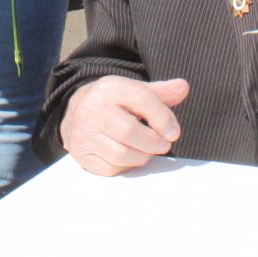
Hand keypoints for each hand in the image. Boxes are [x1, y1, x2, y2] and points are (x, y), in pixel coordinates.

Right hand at [61, 75, 190, 175]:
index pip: (141, 99)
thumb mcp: (134, 91)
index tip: (174, 132)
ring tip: (147, 150)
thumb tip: (182, 88)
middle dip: (153, 142)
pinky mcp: (81, 154)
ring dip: (142, 157)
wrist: (74, 112)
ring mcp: (84, 133)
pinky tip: (130, 157)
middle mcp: (92, 109)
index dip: (163, 118)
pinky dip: (126, 166)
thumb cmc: (113, 102)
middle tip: (163, 145)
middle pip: (129, 131)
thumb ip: (160, 92)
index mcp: (109, 88)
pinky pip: (110, 169)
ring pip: (121, 154)